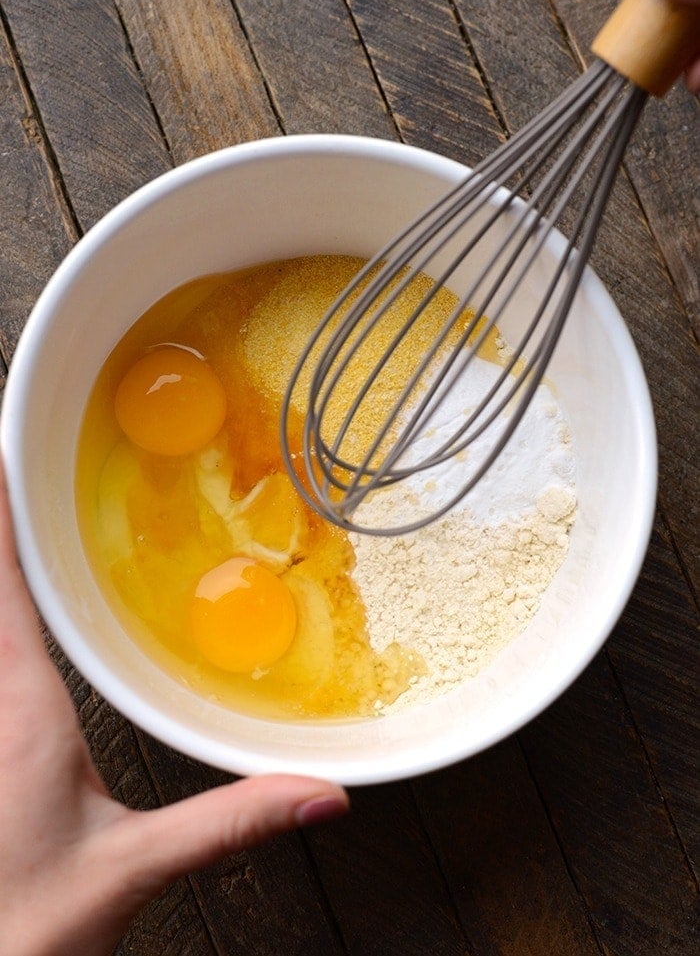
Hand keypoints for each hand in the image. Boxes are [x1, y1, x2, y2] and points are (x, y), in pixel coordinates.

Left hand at [0, 460, 348, 955]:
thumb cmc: (25, 930)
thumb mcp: (131, 868)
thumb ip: (227, 822)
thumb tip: (319, 794)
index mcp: (21, 709)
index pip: (4, 589)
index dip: (0, 520)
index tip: (2, 459)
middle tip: (7, 473)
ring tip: (7, 532)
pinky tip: (12, 616)